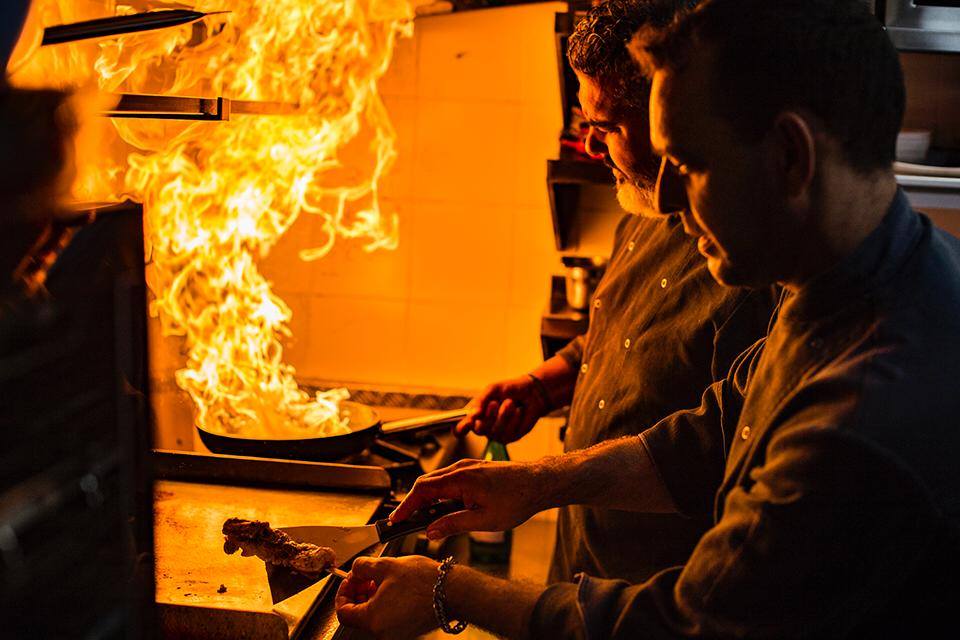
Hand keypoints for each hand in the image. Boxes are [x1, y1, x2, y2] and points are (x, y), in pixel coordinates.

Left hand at [335, 556, 438, 639]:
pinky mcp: (407, 630)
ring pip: (373, 616)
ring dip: (372, 596)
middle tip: (365, 576)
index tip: (349, 580)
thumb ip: (363, 567)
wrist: (453, 591)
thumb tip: (356, 568)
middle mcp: (383, 632)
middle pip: (358, 614)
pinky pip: (387, 618)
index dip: (343, 593)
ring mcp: (396, 633)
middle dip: (358, 592)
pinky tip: (394, 587)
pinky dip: (385, 603)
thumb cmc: (424, 581)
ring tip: (382, 578)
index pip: (343, 612)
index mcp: (373, 620)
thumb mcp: (387, 565)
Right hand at [390, 458, 548, 538]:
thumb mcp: (483, 520)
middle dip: (414, 503)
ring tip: (426, 520)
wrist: (538, 482)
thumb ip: (453, 524)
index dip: (406, 506)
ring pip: (437, 482)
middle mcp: (460, 468)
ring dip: (428, 499)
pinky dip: (440, 494)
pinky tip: (445, 509)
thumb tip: (431, 531)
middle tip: (407, 523)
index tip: (396, 519)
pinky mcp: (473, 469)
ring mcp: (467, 467)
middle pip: (425, 484)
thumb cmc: (516, 499)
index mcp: (460, 479)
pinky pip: (449, 480)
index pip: (422, 490)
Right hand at [454, 374, 548, 442]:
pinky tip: (518, 411)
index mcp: (474, 416)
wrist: (531, 392)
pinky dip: (514, 419)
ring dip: (503, 415)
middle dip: (488, 416)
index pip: (460, 429)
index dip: (460, 429)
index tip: (467, 422)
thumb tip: (472, 415)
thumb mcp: (492, 389)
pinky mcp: (510, 437)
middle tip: (495, 403)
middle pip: (478, 430)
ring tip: (510, 402)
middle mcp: (483, 427)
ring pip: (495, 431)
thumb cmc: (508, 390)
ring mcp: (496, 434)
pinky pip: (509, 432)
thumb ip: (480, 401)